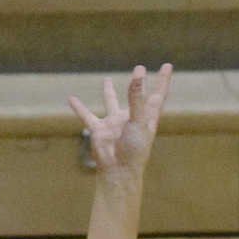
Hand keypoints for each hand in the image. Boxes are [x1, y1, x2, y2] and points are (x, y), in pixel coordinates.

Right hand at [68, 64, 172, 183]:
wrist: (118, 172)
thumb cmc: (134, 150)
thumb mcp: (138, 121)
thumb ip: (136, 98)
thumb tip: (138, 73)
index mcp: (147, 118)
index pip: (158, 95)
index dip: (163, 80)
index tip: (168, 66)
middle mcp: (132, 118)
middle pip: (137, 96)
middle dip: (139, 84)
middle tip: (140, 69)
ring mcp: (115, 124)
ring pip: (111, 103)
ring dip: (109, 92)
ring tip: (106, 80)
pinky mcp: (99, 130)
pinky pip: (87, 116)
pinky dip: (79, 108)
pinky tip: (71, 99)